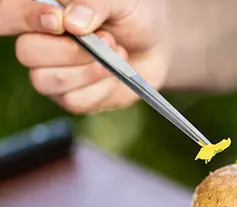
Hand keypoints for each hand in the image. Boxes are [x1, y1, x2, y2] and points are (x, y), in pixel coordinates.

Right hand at [9, 0, 169, 113]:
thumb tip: (74, 22)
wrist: (156, 45)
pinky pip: (74, 101)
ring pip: (47, 81)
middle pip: (27, 53)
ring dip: (87, 71)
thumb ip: (95, 3)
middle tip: (107, 40)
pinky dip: (100, 89)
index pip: (13, 14)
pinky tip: (115, 74)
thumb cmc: (132, 16)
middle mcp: (40, 42)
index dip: (29, 18)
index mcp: (43, 12)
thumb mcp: (120, 1)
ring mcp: (53, 72)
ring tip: (117, 53)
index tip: (59, 21)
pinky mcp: (72, 97)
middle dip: (70, 51)